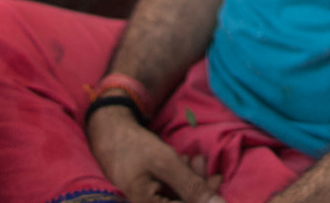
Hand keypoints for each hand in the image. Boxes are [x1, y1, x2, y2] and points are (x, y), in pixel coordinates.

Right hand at [86, 109, 224, 202]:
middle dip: (198, 185)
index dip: (203, 198)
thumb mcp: (166, 164)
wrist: (111, 133)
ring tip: (195, 158)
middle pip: (183, 201)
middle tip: (207, 166)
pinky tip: (187, 161)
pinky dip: (182, 176)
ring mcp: (150, 201)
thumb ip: (192, 186)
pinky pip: (172, 190)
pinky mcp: (151, 194)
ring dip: (192, 179)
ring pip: (180, 196)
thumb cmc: (134, 148)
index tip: (218, 179)